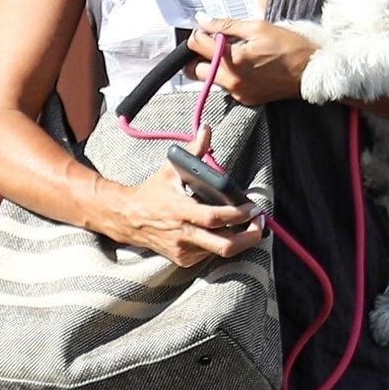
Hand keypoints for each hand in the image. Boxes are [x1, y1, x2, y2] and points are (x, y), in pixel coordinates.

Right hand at [97, 122, 265, 268]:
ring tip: (247, 225)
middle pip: (225, 246)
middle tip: (260, 224)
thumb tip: (206, 129)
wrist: (128, 219)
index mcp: (180, 211)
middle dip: (249, 237)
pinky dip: (220, 243)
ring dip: (238, 239)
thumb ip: (193, 151)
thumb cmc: (152, 193)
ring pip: (220, 251)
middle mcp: (184, 235)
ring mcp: (184, 251)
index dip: (238, 214)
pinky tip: (223, 231)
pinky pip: (210, 255)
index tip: (253, 208)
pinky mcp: (184, 260)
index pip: (215, 218)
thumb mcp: (170, 170)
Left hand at [184, 16, 319, 106]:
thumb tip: (202, 20)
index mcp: (233, 60)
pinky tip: (244, 66)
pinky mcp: (244, 100)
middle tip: (213, 44)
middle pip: (194, 70)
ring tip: (232, 54)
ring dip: (212, 66)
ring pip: (209, 80)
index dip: (200, 33)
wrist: (311, 72)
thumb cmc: (289, 46)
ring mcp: (237, 93)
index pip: (196, 45)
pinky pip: (225, 87)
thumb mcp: (258, 27)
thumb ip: (225, 25)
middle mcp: (231, 80)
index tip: (209, 29)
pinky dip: (227, 76)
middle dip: (198, 55)